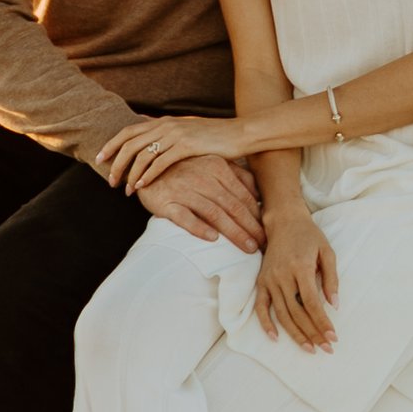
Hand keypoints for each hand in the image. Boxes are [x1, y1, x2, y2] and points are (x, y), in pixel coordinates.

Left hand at [97, 111, 243, 192]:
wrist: (240, 133)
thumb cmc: (215, 136)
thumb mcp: (187, 129)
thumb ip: (167, 130)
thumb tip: (148, 128)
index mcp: (164, 121)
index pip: (129, 131)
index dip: (111, 144)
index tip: (99, 158)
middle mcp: (166, 125)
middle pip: (130, 142)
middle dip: (115, 162)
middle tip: (109, 179)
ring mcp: (176, 134)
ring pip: (142, 154)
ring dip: (130, 173)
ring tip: (125, 189)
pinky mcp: (187, 146)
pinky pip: (160, 162)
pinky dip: (147, 175)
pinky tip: (142, 186)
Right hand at [136, 154, 263, 252]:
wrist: (145, 165)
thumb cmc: (185, 168)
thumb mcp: (212, 163)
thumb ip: (237, 175)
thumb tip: (259, 196)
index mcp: (217, 167)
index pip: (243, 196)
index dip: (258, 216)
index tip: (267, 233)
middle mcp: (202, 177)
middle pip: (232, 206)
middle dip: (251, 228)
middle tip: (263, 246)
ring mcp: (184, 189)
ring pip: (214, 213)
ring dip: (233, 232)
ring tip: (247, 248)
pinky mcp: (165, 202)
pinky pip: (184, 217)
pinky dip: (198, 228)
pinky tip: (212, 239)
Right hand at [253, 209, 338, 349]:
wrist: (284, 221)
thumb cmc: (309, 236)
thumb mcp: (327, 252)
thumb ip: (331, 279)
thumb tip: (334, 305)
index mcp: (300, 267)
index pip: (312, 303)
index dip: (322, 322)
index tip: (333, 337)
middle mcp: (282, 275)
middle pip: (297, 312)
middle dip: (312, 333)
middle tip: (326, 348)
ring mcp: (269, 279)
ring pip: (281, 313)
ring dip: (295, 334)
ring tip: (309, 348)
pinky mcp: (261, 281)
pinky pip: (261, 306)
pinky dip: (265, 323)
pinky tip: (275, 338)